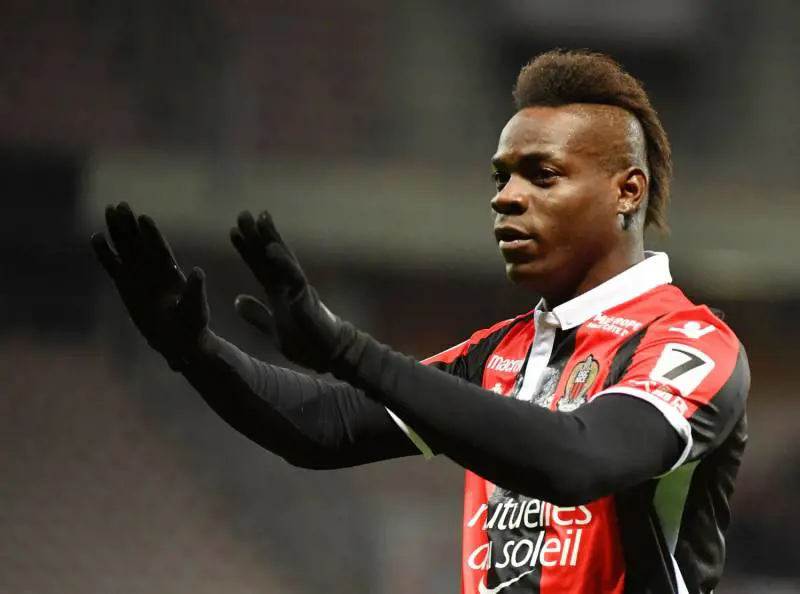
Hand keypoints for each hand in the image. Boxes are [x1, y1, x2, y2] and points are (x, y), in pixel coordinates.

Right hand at [91, 202, 209, 369]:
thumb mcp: (196, 307)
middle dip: (130, 224)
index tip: (144, 218)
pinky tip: (96, 237)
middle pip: (140, 242)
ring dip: (118, 230)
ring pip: (126, 248)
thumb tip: (198, 271)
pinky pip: (113, 265)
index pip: (160, 248)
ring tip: (109, 210)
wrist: (178, 340)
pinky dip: (105, 252)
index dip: (152, 234)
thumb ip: (195, 290)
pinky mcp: (125, 285)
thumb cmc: (192, 324)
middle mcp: (154, 268)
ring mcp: (139, 274)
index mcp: (172, 272)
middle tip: (119, 205)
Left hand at [230, 210, 359, 373]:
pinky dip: (282, 261)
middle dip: (256, 236)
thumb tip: (237, 300)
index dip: (246, 249)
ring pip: (282, 259)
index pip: (259, 266)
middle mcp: (287, 287)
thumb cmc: (307, 344)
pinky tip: (271, 248)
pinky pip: (293, 276)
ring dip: (270, 238)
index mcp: (278, 294)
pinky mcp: (306, 297)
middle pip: (269, 257)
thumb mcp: (273, 331)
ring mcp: (298, 289)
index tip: (232, 231)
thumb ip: (257, 315)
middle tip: (242, 213)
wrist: (331, 355)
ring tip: (259, 217)